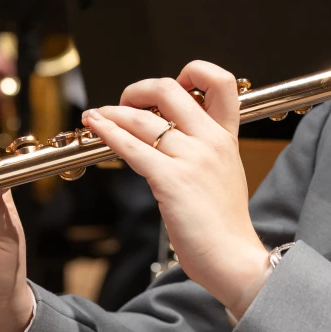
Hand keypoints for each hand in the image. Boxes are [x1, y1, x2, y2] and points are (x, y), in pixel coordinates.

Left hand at [81, 62, 269, 320]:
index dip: (192, 72)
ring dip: (113, 112)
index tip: (171, 86)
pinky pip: (132, 146)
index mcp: (226, 137)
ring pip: (144, 118)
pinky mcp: (171, 180)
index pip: (221, 81)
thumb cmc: (224, 227)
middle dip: (139, 89)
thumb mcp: (224, 175)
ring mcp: (192, 158)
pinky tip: (96, 127)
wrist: (234, 259)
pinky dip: (108, 132)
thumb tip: (171, 137)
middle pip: (171, 89)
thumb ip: (204, 151)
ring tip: (97, 116)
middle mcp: (211, 140)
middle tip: (124, 101)